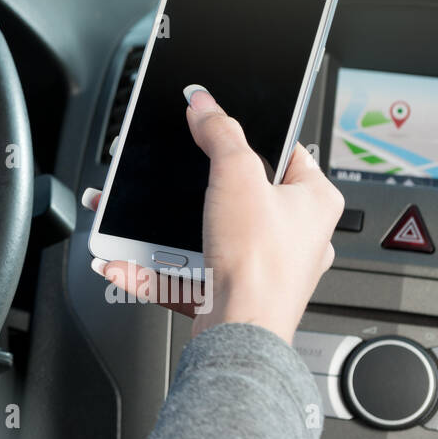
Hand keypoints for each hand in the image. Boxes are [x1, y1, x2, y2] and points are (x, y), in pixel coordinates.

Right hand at [85, 85, 343, 343]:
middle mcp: (295, 236)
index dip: (250, 136)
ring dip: (163, 227)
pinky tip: (122, 259)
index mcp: (315, 202)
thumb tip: (204, 104)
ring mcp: (261, 267)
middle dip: (193, 185)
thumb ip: (220, 132)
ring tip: (135, 216)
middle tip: (174, 174)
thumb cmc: (260, 267)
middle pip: (237, 192)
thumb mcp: (237, 175)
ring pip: (205, 233)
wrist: (239, 334)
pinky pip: (182, 270)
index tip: (219, 126)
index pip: (285, 150)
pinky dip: (150, 266)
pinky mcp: (230, 290)